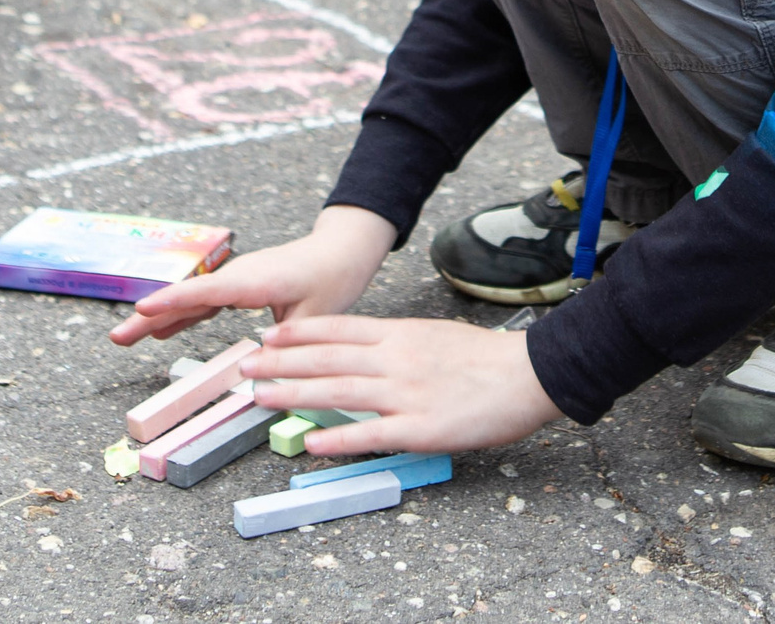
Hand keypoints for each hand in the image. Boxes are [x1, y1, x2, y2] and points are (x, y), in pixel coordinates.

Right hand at [110, 206, 392, 345]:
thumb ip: (284, 347)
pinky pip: (204, 302)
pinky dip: (182, 316)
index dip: (172, 302)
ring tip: (124, 337)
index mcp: (253, 280)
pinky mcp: (239, 286)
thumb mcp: (314, 318)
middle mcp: (238, 276)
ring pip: (190, 300)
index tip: (141, 308)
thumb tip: (260, 377)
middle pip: (187, 297)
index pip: (205, 291)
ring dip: (158, 318)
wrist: (343, 250)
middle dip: (150, 316)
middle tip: (116, 337)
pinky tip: (161, 331)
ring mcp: (236, 280)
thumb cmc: (333, 278)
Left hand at [244, 317, 561, 458]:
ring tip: (260, 398)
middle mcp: (395, 360)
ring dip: (294, 395)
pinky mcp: (421, 428)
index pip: (338, 330)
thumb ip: (398, 344)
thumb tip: (364, 352)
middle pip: (327, 359)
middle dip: (280, 363)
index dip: (298, 335)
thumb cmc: (486, 358)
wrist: (528, 373)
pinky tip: (312, 444)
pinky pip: (372, 435)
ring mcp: (406, 393)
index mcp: (400, 336)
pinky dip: (339, 439)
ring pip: (339, 391)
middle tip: (245, 367)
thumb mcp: (434, 336)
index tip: (267, 337)